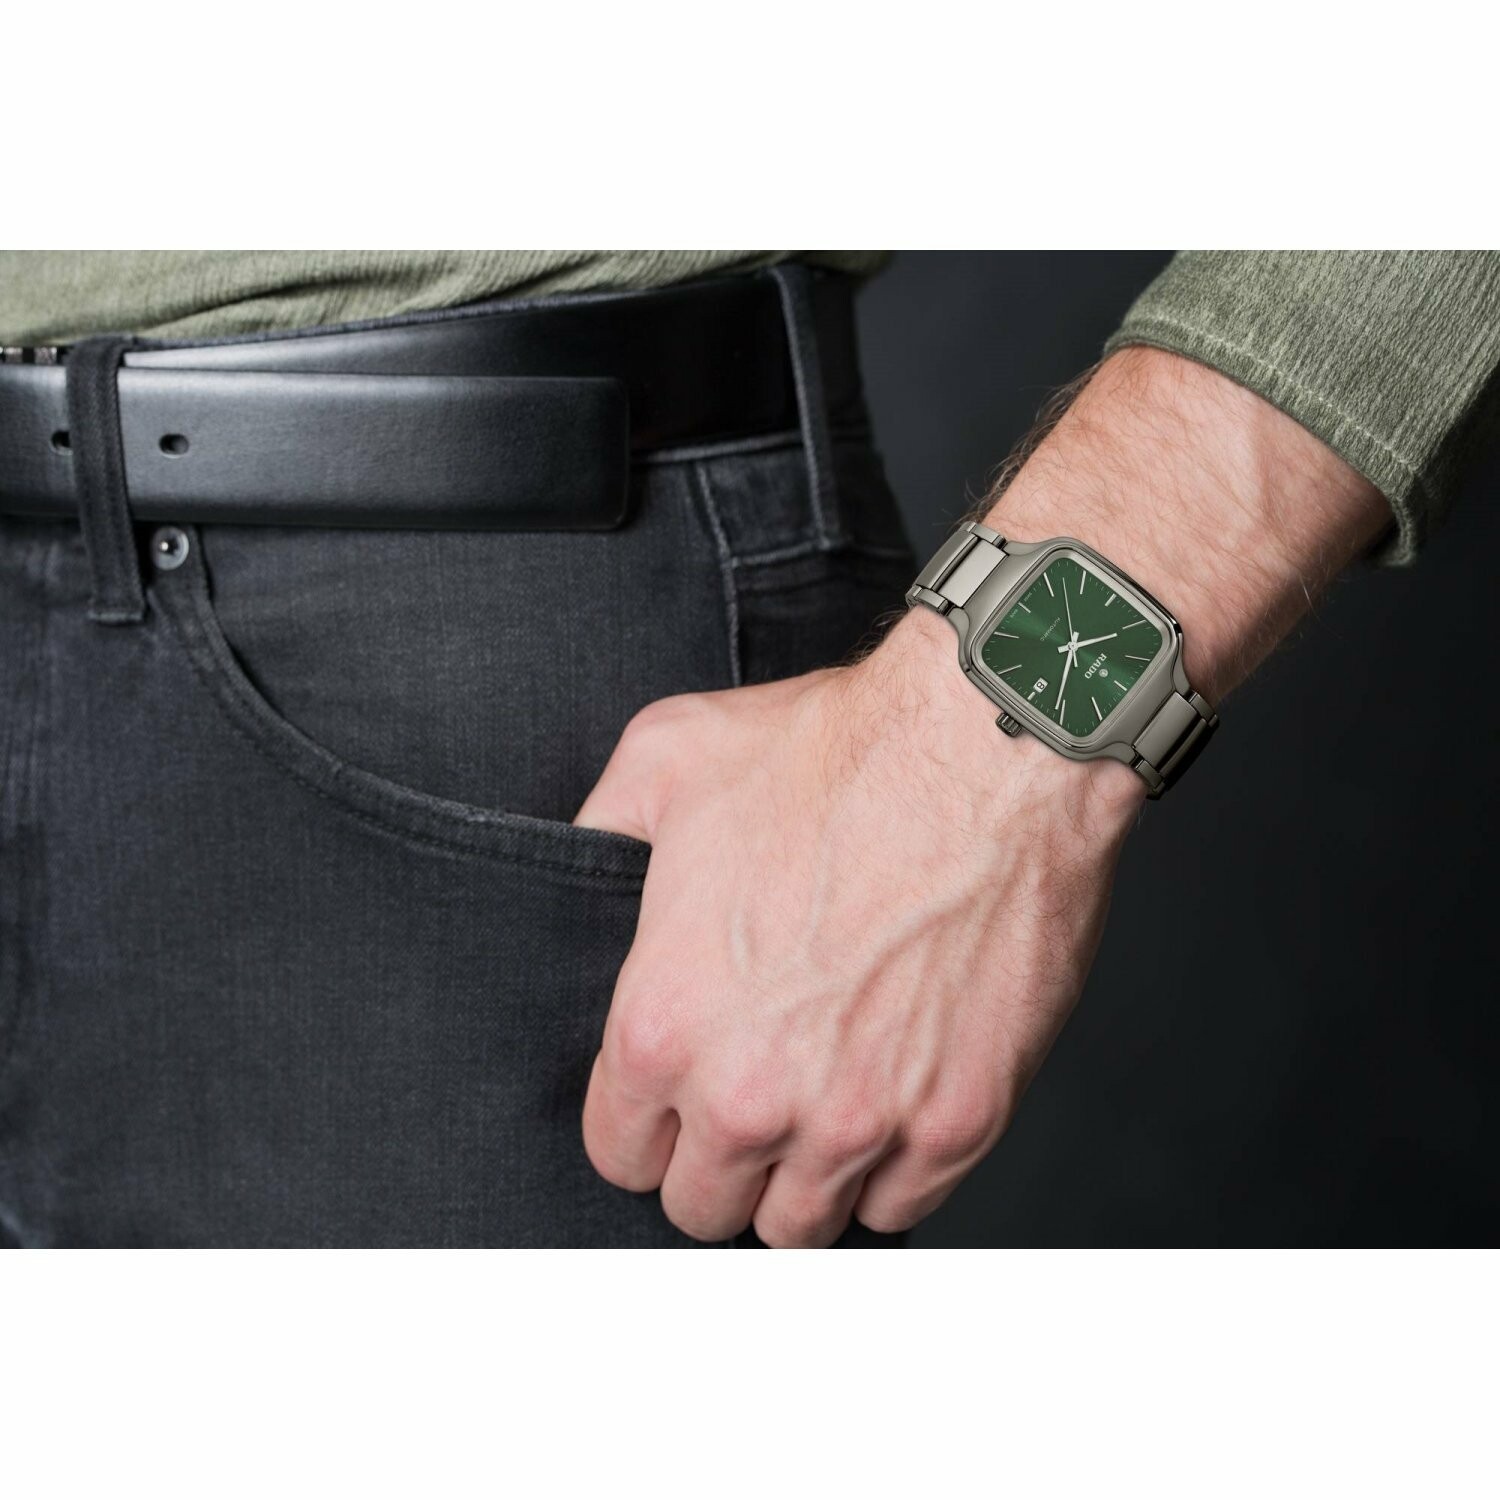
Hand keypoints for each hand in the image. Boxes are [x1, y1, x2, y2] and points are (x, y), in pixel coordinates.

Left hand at [576, 613, 1141, 1244]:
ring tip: (815, 1111)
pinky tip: (886, 1110)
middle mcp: (753, 1094)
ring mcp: (862, 1119)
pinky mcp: (959, 1120)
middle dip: (715, 1160)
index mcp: (666, 1024)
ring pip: (799, 1227)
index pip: (618, 1152)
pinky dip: (888, 1173)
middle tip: (748, 1098)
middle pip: (703, 1206)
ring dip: (798, 1179)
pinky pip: (901, 1208)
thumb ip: (600, 830)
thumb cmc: (837, 750)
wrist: (988, 746)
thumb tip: (580, 864)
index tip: (673, 1093)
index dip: (642, 1122)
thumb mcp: (668, 758)